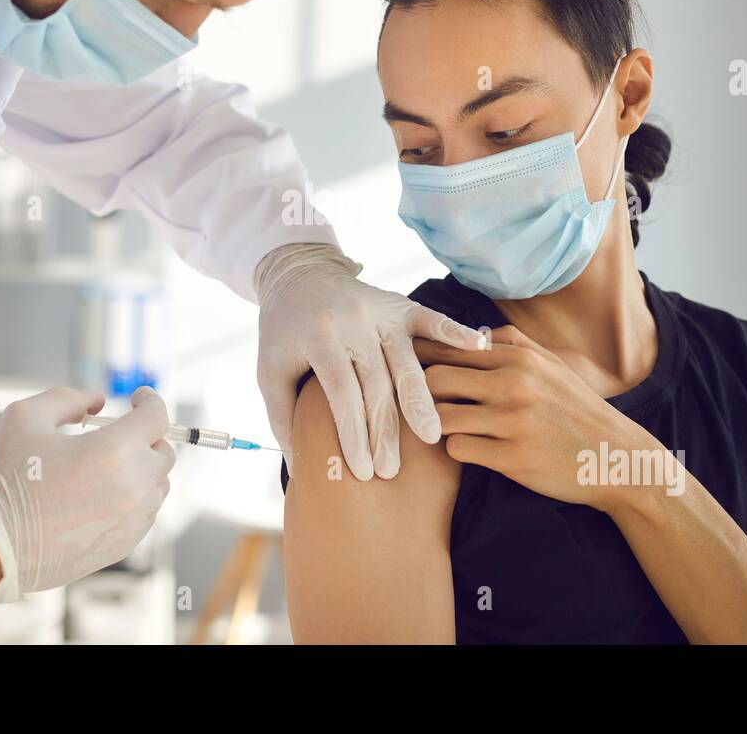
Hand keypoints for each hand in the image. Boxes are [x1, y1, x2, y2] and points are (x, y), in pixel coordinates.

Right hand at [0, 386, 174, 606]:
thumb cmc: (7, 479)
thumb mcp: (25, 417)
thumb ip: (67, 399)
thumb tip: (98, 402)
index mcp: (115, 450)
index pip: (157, 416)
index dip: (150, 400)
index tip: (137, 398)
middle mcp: (134, 485)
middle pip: (163, 452)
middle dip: (146, 437)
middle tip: (119, 435)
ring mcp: (132, 519)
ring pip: (158, 486)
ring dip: (142, 470)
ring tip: (108, 468)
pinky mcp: (125, 544)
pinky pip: (146, 514)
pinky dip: (134, 500)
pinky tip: (102, 497)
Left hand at [255, 243, 483, 480]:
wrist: (298, 275)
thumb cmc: (284, 332)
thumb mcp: (269, 370)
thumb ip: (282, 417)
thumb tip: (300, 470)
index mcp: (319, 336)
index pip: (342, 393)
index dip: (353, 433)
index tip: (364, 470)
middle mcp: (352, 321)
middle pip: (377, 384)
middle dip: (386, 431)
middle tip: (392, 470)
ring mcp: (379, 310)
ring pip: (406, 361)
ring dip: (420, 401)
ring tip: (433, 437)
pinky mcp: (398, 303)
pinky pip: (429, 320)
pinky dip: (453, 333)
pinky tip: (478, 349)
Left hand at [415, 325, 662, 510]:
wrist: (615, 457)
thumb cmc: (577, 408)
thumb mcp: (554, 365)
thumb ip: (515, 343)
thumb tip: (476, 333)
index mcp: (520, 359)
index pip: (451, 349)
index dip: (427, 360)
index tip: (416, 371)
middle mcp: (514, 385)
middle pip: (435, 380)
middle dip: (427, 394)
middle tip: (434, 404)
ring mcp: (513, 423)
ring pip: (441, 417)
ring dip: (441, 425)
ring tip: (455, 427)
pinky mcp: (512, 459)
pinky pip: (458, 449)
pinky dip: (460, 449)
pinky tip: (475, 448)